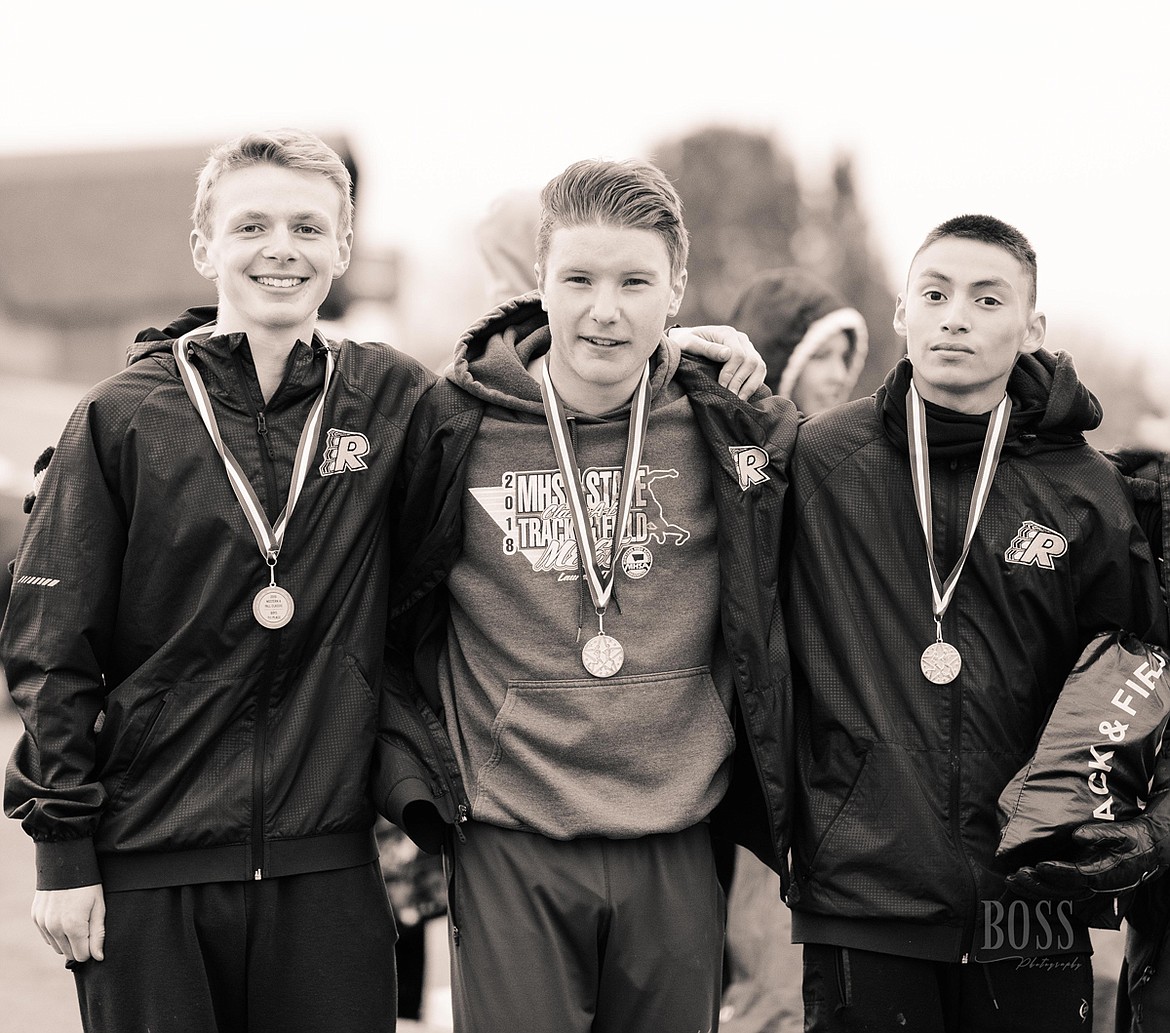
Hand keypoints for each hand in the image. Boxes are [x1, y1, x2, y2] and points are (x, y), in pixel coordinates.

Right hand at [32, 884, 105, 962]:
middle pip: (69, 953)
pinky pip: (47, 936)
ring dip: (67, 940)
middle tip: (87, 926)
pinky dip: (56, 932)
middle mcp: (55, 928)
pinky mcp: (36, 918)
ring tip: (76, 920)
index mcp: (73, 926)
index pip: (82, 955)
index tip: (94, 936)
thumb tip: (98, 957)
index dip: (91, 948)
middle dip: (79, 945)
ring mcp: (43, 923)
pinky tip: (64, 917)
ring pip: (56, 947)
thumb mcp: (99, 907)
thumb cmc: (88, 885)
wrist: (66, 863)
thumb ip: (98, 934)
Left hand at [669, 325, 766, 399]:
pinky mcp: (751, 359)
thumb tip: (727, 354)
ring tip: (738, 401)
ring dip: (750, 386)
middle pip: (751, 361)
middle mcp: (742, 339)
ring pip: (759, 367)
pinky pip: (759, 372)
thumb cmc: (685, 342)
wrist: (688, 341)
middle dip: (740, 382)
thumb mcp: (689, 343)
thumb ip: (706, 348)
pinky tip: (743, 396)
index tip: (721, 387)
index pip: (738, 354)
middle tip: (729, 397)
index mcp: (728, 333)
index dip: (731, 373)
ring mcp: (748, 349)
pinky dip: (754, 385)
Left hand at [1006, 816, 1169, 900]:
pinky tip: (1020, 884)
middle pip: (1063, 891)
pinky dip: (1038, 890)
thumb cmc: (1131, 840)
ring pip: (1058, 895)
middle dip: (1038, 885)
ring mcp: (1088, 890)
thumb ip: (1100, 833)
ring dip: (1033, 890)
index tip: (1039, 865)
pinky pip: (1057, 893)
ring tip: (1011, 880)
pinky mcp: (1081, 887)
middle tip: (1017, 874)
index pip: (1078, 876)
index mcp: (1105, 874)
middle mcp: (1095, 887)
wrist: (1146, 853)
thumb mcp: (1122, 832)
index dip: (1058, 872)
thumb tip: (1077, 835)